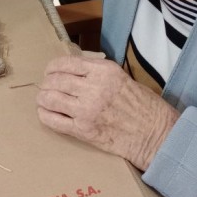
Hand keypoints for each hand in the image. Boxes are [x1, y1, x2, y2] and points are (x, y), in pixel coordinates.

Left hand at [37, 56, 178, 169]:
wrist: (154, 133)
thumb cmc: (141, 104)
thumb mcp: (120, 76)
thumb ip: (96, 71)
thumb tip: (71, 69)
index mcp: (103, 70)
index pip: (66, 63)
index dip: (52, 68)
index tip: (51, 72)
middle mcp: (93, 87)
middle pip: (55, 81)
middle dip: (46, 84)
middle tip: (46, 87)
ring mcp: (86, 110)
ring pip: (50, 99)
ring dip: (43, 99)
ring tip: (43, 100)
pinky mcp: (83, 130)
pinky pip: (54, 121)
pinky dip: (45, 116)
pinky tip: (45, 113)